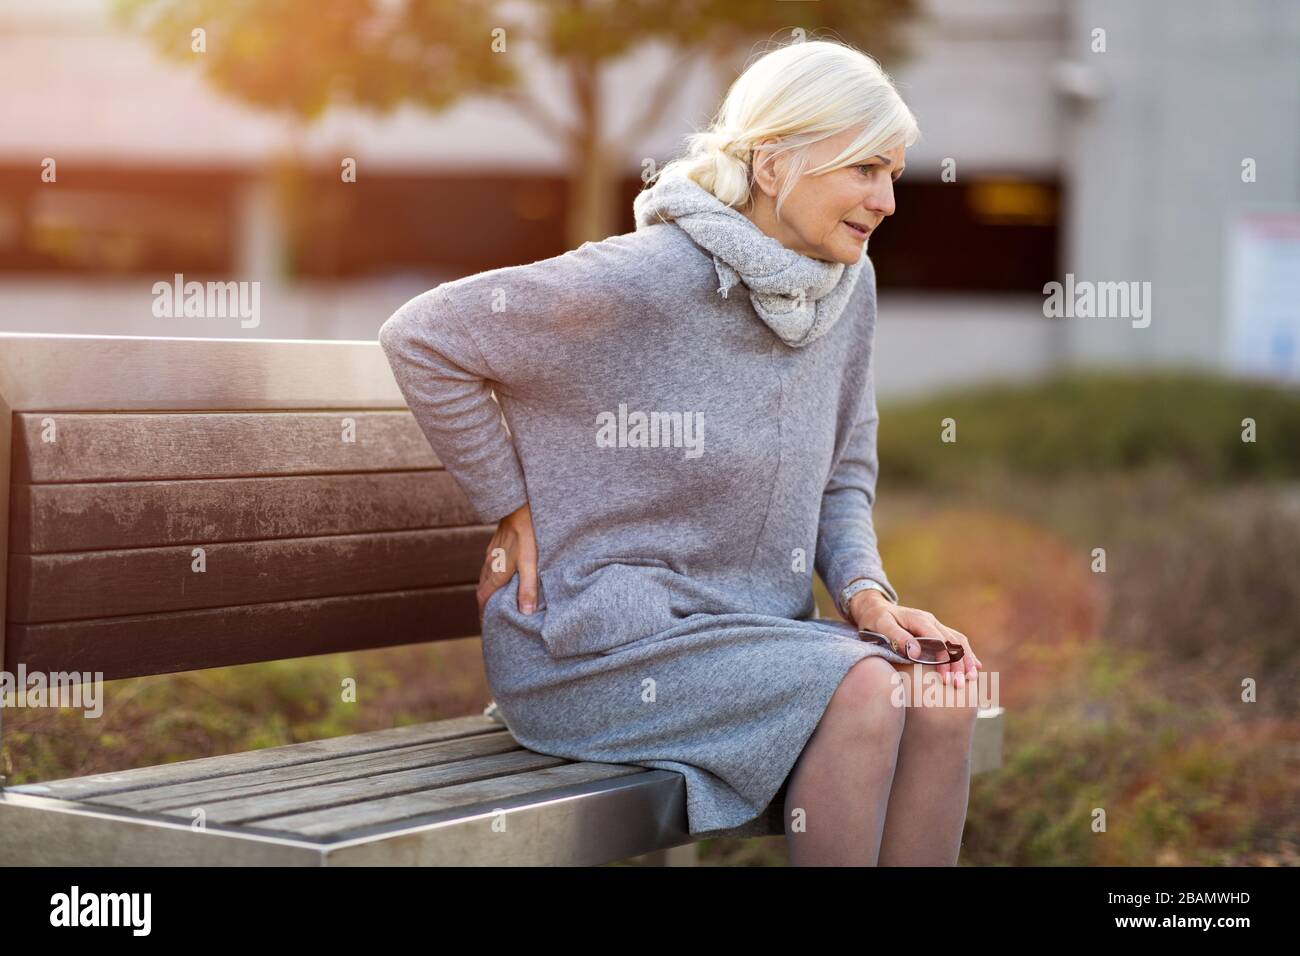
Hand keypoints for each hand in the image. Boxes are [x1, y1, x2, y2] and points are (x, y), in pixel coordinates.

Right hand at [477, 502, 538, 622]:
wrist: (518, 505)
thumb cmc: (526, 534)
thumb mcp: (530, 562)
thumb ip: (528, 587)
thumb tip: (524, 612)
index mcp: (497, 573)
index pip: (484, 598)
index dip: (484, 613)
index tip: (485, 625)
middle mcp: (490, 564)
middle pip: (482, 589)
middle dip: (484, 605)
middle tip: (489, 617)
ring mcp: (491, 553)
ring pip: (484, 576)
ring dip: (487, 590)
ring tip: (494, 600)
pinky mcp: (496, 544)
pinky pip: (488, 565)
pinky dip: (491, 576)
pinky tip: (499, 575)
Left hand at [848, 590, 981, 686]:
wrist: (874, 608)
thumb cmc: (875, 619)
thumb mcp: (881, 626)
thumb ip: (898, 637)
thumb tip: (916, 652)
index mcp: (919, 619)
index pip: (938, 641)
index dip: (944, 659)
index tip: (946, 678)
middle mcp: (931, 621)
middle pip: (952, 642)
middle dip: (959, 664)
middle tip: (959, 685)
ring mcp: (935, 625)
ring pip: (958, 641)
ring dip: (966, 659)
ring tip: (972, 678)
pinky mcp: (935, 631)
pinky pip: (955, 641)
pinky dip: (966, 654)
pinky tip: (974, 666)